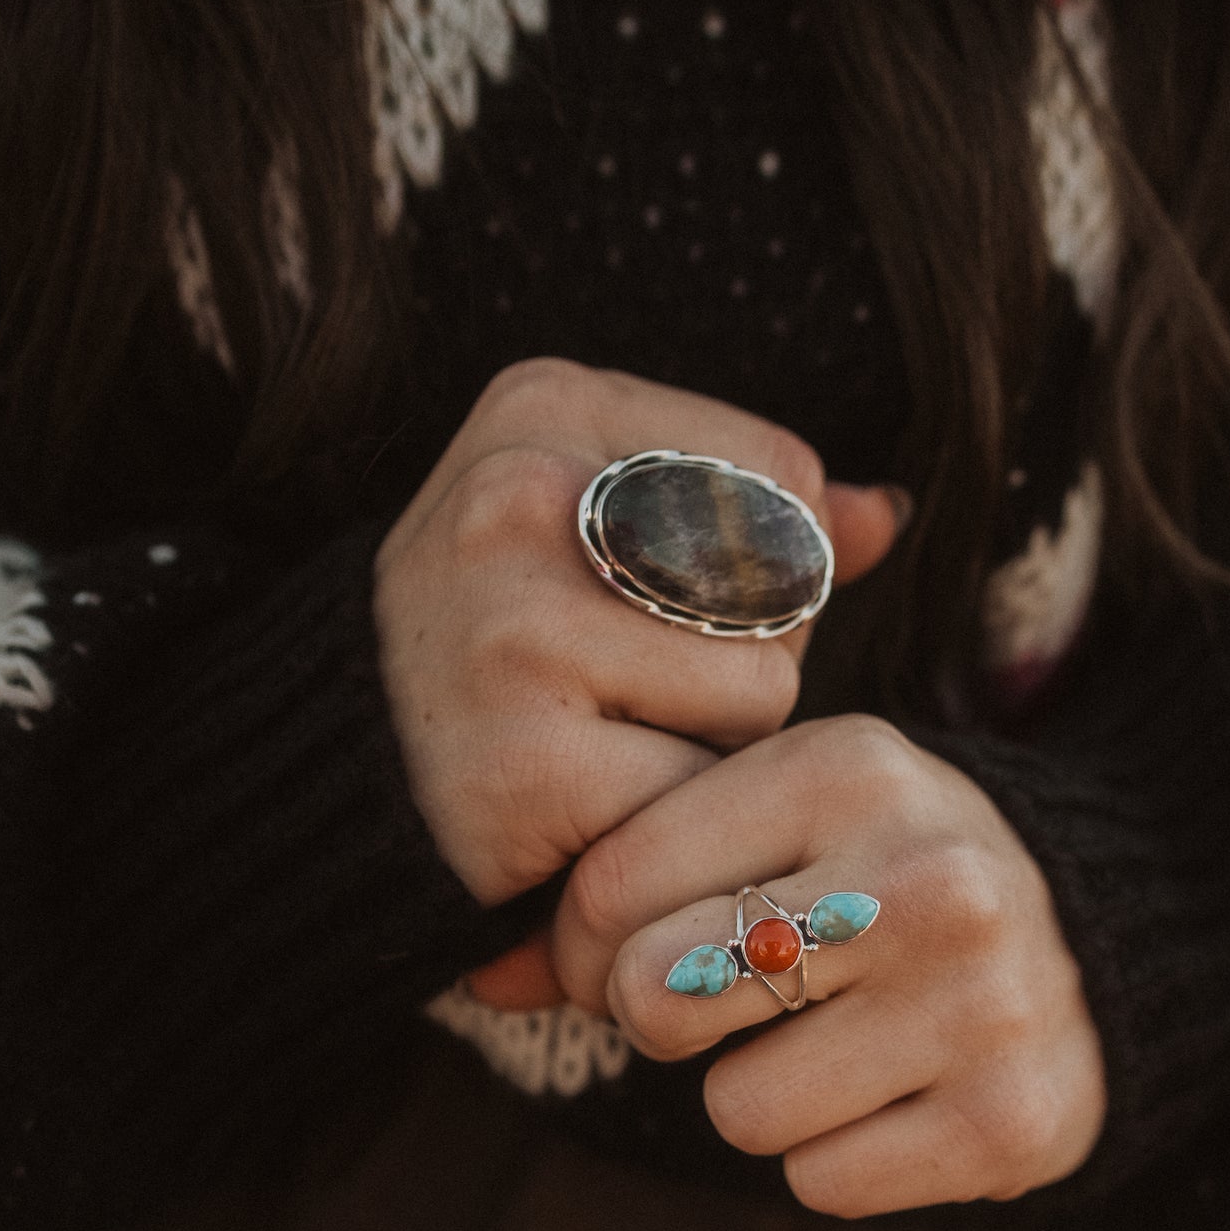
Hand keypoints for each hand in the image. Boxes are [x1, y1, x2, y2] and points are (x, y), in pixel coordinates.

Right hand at [374, 357, 903, 907]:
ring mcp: (517, 631)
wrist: (340, 781)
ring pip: (759, 700)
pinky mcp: (532, 766)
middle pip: (783, 590)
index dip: (765, 567)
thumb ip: (753, 515)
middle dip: (739, 664)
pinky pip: (699, 797)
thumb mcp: (600, 529)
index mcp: (542, 407)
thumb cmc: (497, 647)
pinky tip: (583, 811)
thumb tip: (889, 515)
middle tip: (618, 693)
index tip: (654, 606)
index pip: (784, 474)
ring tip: (601, 747)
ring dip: (708, 750)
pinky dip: (663, 822)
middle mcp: (517, 497)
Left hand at [550, 717, 1106, 1215]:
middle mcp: (926, 878)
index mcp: (851, 769)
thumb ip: (635, 881)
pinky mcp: (1008, 1121)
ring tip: (837, 1041)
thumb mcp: (783, 824)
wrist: (1108, 943)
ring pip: (736, 1112)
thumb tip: (486, 981)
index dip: (584, 948)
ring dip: (759, 1094)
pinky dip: (836, 1156)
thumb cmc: (894, 874)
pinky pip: (820, 1183)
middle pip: (659, 996)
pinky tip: (897, 1094)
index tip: (625, 957)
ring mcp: (979, 1004)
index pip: (612, 886)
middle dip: (666, 1020)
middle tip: (725, 1005)